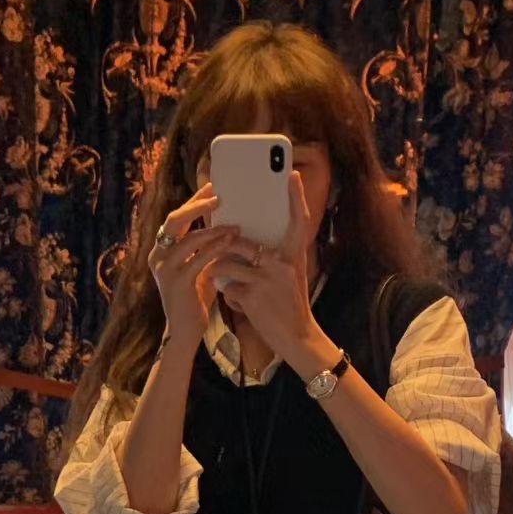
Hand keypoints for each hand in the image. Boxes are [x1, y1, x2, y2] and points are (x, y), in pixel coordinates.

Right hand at [148, 182, 239, 345]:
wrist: (185, 331)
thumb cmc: (194, 301)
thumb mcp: (197, 269)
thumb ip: (202, 249)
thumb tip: (222, 226)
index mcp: (161, 250)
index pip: (176, 218)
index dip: (193, 202)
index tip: (211, 188)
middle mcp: (158, 256)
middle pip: (175, 220)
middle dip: (198, 206)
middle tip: (219, 196)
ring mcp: (165, 268)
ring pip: (189, 237)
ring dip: (214, 228)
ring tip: (234, 224)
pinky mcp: (177, 282)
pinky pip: (198, 257)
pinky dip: (216, 247)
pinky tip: (231, 241)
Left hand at [213, 171, 334, 373]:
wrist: (296, 338)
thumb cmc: (289, 305)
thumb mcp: (288, 276)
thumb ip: (271, 257)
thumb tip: (242, 240)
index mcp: (293, 254)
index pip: (297, 221)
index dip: (295, 198)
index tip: (292, 175)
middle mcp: (282, 262)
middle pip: (241, 242)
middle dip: (222, 249)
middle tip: (215, 251)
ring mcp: (267, 278)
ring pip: (226, 262)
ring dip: (220, 273)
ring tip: (229, 282)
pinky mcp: (252, 294)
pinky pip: (227, 286)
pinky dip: (229, 295)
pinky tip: (242, 305)